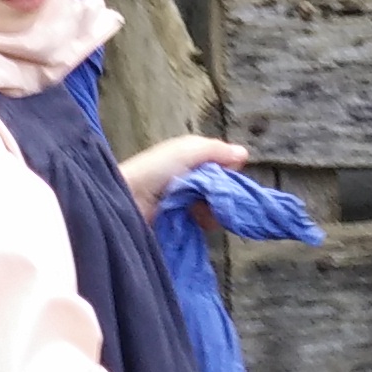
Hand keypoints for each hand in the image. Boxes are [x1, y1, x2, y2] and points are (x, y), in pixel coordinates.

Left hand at [122, 134, 245, 216]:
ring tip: (201, 211)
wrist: (128, 199)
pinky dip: (203, 222)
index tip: (229, 179)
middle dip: (222, 195)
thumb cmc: (155, 169)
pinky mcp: (179, 222)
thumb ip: (216, 149)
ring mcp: (183, 202)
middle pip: (219, 188)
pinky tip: (197, 221)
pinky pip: (201, 222)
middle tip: (214, 199)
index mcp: (189, 159)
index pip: (221, 166)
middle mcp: (188, 179)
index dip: (228, 172)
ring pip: (213, 207)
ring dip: (213, 210)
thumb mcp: (187, 150)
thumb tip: (244, 154)